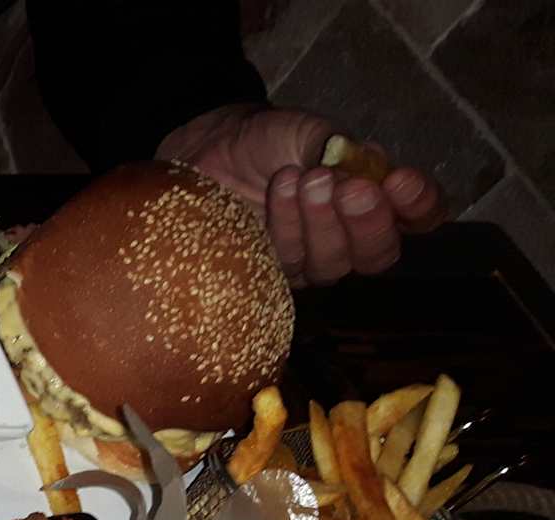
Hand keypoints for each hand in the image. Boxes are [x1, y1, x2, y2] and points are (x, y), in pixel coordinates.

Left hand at [157, 105, 447, 286]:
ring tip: (303, 178)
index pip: (421, 217)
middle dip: (368, 221)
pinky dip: (286, 226)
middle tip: (350, 187)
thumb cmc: (269, 141)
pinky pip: (288, 264)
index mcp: (377, 201)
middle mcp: (349, 239)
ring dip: (320, 221)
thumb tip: (370, 168)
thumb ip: (341, 150)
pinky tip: (281, 191)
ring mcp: (309, 262)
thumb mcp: (310, 133)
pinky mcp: (270, 274)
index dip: (420, 205)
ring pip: (333, 264)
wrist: (211, 151)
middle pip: (379, 255)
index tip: (401, 180)